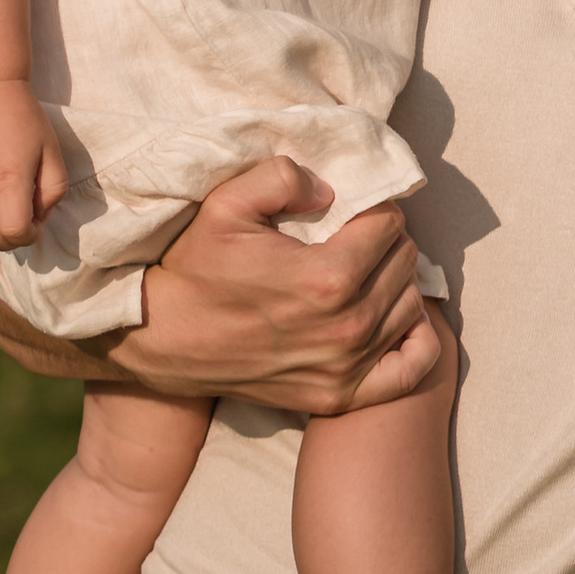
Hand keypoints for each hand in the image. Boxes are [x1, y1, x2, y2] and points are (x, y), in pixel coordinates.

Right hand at [0, 77, 67, 249]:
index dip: (31, 235)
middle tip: (21, 218)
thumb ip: (52, 191)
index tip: (36, 222)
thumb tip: (39, 217)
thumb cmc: (25, 120)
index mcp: (10, 181)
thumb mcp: (52, 153)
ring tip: (0, 206)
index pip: (15, 233)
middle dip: (12, 238)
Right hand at [0, 155, 441, 411]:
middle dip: (384, 239)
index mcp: (328, 278)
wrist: (162, 340)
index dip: (371, 206)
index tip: (346, 208)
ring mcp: (347, 367)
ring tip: (361, 270)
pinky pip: (412, 365)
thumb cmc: (194, 268)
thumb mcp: (224, 204)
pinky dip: (412, 338)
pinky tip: (387, 316)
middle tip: (351, 235)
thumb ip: (281, 176)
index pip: (390, 222)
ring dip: (394, 281)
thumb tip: (329, 189)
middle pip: (404, 261)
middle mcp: (348, 327)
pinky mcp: (339, 396)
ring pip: (411, 305)